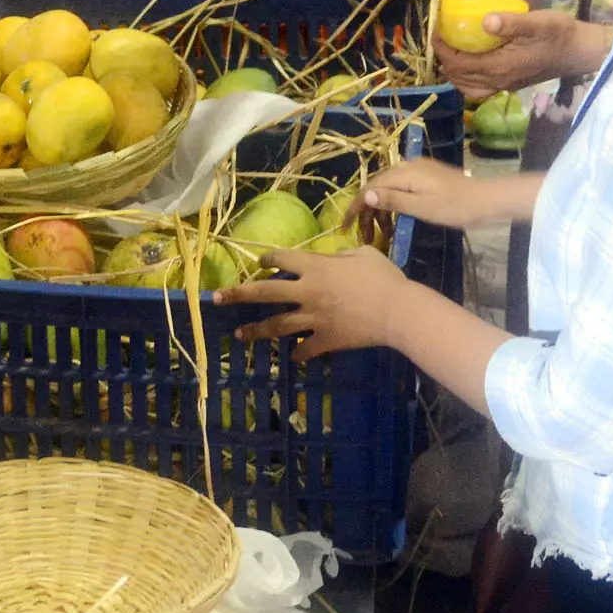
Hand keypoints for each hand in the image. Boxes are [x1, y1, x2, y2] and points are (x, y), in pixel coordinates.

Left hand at [214, 246, 407, 358]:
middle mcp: (306, 292)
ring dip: (256, 330)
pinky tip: (292, 357)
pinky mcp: (325, 340)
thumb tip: (337, 258)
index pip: (281, 259)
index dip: (267, 259)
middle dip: (237, 295)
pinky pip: (305, 349)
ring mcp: (313, 318)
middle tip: (216, 299)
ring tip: (239, 335)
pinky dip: (297, 353)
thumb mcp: (362, 255)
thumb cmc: (383, 277)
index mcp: (314, 267)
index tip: (260, 262)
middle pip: (264, 293)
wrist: (396, 311)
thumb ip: (343, 256)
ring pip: (276, 325)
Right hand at [355, 157, 495, 232]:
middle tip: (365, 237)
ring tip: (381, 234)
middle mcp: (407, 167)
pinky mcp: (427, 178)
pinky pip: (401, 189)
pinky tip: (396, 221)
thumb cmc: (456, 207)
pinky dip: (394, 205)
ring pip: (389, 189)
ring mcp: (418, 171)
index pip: (369, 188)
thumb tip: (366, 196)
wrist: (488, 200)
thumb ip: (393, 200)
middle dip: (367, 212)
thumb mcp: (422, 208)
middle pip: (377, 187)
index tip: (345, 227)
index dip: (355, 207)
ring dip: (381, 211)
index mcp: (403, 173)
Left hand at [433, 10, 604, 101]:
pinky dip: (467, 79)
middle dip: (444, 58)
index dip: (442, 47)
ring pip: (466, 86)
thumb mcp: (537, 23)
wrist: (581, 52)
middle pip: (458, 76)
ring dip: (454, 70)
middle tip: (442, 35)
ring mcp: (504, 85)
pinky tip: (471, 62)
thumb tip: (485, 20)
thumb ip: (511, 23)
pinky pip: (479, 89)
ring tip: (451, 50)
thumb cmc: (559, 34)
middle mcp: (498, 81)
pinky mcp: (511, 84)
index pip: (457, 63)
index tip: (437, 28)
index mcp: (499, 67)